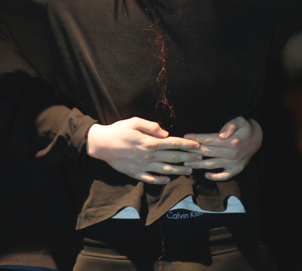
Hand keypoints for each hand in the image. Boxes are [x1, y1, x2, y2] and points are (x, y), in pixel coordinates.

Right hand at [86, 117, 201, 184]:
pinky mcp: (135, 173)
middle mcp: (148, 155)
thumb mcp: (134, 121)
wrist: (101, 144)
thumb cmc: (118, 130)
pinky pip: (151, 178)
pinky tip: (168, 178)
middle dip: (188, 158)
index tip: (197, 145)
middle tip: (200, 159)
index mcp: (150, 142)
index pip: (173, 143)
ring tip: (189, 171)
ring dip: (179, 170)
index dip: (187, 144)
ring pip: (165, 169)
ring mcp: (142, 166)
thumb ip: (151, 127)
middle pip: (172, 157)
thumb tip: (166, 133)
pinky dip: (161, 179)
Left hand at [182, 117, 262, 180]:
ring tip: (186, 163)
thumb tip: (221, 134)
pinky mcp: (236, 169)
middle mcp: (231, 153)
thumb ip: (230, 126)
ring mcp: (233, 163)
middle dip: (193, 152)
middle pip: (208, 152)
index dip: (197, 138)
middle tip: (180, 151)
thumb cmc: (245, 128)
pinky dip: (215, 177)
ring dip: (198, 165)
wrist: (258, 138)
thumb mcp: (240, 121)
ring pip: (212, 164)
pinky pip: (224, 176)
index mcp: (231, 141)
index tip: (186, 137)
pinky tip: (205, 175)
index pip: (209, 140)